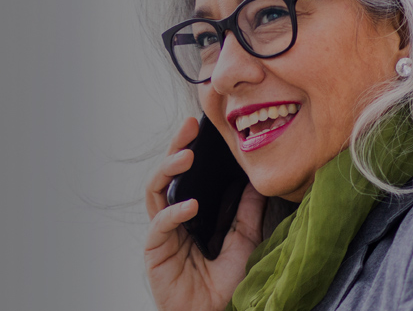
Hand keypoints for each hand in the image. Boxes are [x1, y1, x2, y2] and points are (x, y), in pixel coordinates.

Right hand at [145, 117, 266, 310]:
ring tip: (187, 157)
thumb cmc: (225, 285)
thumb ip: (247, 212)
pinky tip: (190, 205)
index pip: (185, 175)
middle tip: (188, 128)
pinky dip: (174, 212)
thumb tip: (257, 181)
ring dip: (169, 170)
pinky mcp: (155, 251)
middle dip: (174, 148)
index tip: (200, 127)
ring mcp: (161, 234)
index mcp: (189, 214)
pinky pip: (160, 225)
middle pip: (165, 176)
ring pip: (155, 192)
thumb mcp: (245, 241)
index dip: (188, 149)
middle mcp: (172, 219)